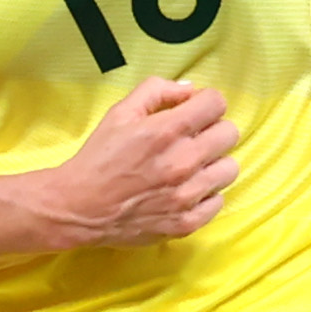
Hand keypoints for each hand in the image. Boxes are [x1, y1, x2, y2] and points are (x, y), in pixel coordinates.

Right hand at [38, 77, 237, 246]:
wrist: (80, 207)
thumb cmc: (99, 157)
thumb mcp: (120, 112)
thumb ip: (156, 90)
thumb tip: (190, 89)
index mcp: (167, 130)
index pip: (217, 102)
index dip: (206, 103)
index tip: (195, 112)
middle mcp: (183, 161)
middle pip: (230, 133)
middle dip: (213, 130)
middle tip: (193, 139)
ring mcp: (187, 195)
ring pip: (230, 168)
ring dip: (213, 163)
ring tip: (192, 167)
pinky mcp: (187, 222)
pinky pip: (219, 201)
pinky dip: (206, 194)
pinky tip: (186, 190)